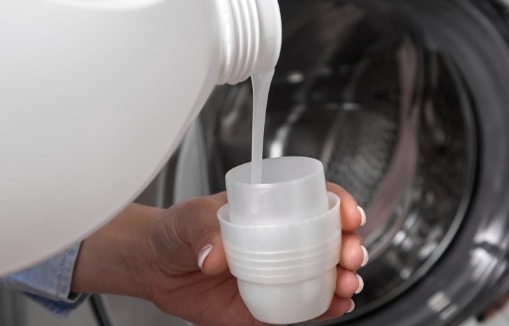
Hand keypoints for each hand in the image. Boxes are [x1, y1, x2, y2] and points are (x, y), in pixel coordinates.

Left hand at [71, 183, 366, 325]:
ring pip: (325, 274)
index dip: (340, 204)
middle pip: (331, 238)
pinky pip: (305, 307)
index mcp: (271, 209)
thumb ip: (200, 230)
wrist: (157, 269)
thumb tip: (213, 256)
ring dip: (345, 277)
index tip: (348, 214)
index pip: (316, 200)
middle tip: (349, 254)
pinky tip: (337, 305)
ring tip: (346, 283)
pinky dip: (327, 307)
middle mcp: (282, 240)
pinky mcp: (270, 304)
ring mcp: (279, 273)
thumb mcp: (187, 219)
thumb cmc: (176, 232)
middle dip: (351, 245)